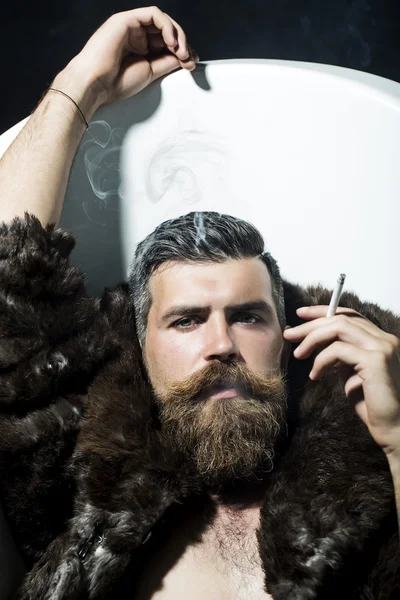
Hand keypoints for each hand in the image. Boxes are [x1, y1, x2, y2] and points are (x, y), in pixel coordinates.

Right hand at [69, 6, 198, 105]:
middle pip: (167, 30)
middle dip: (183, 43)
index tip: (191, 63)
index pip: (167, 43)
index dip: (183, 50)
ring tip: (181, 50)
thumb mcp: (151, 72)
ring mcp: (131, 26)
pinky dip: (166, 25)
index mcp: (141, 49)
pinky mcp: (127, 19)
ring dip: (177, 34)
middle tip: (188, 58)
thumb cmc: (116, 82)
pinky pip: (153, 14)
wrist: (96, 84)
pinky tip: (171, 40)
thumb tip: (187, 56)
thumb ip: (167, 61)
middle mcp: (136, 35)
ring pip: (162, 20)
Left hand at [283, 306, 399, 456]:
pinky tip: (315, 376)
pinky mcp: (375, 361)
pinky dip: (321, 360)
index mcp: (380, 339)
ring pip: (338, 327)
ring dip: (312, 338)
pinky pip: (338, 350)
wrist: (394, 428)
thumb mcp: (352, 373)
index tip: (300, 314)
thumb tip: (318, 343)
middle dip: (311, 324)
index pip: (350, 315)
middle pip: (341, 318)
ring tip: (298, 354)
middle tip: (289, 334)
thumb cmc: (373, 405)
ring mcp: (382, 347)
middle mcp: (384, 339)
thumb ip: (342, 356)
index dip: (323, 311)